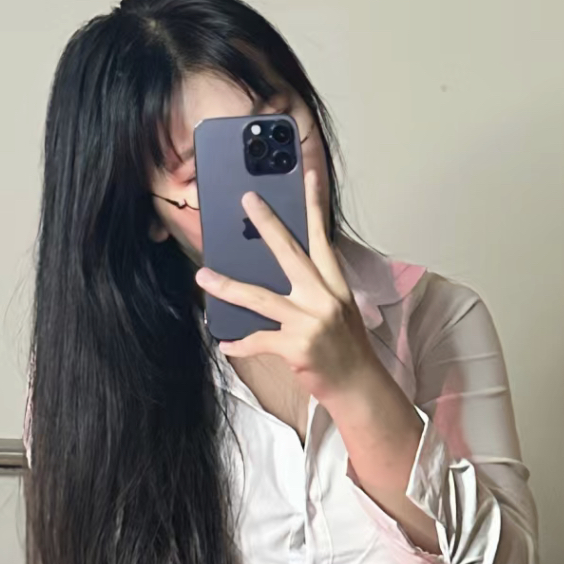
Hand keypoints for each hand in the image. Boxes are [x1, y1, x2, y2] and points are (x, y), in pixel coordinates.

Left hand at [194, 168, 375, 404]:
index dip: (314, 206)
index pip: (322, 238)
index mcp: (335, 285)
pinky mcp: (297, 347)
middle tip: (247, 200)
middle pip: (290, 254)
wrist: (359, 387)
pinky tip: (226, 343)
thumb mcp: (337, 310)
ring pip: (260, 298)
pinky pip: (258, 340)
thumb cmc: (345, 348)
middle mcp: (324, 298)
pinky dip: (240, 343)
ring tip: (204, 277)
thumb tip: (277, 274)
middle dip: (267, 224)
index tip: (309, 176)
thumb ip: (312, 290)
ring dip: (228, 287)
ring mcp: (311, 322)